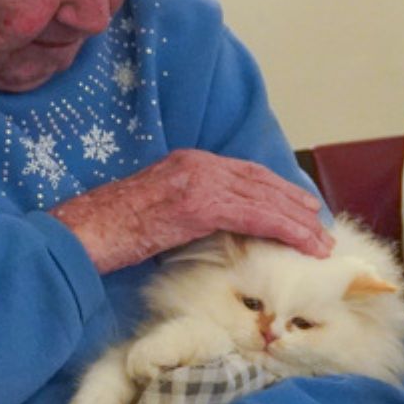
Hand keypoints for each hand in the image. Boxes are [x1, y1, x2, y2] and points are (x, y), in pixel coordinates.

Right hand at [51, 150, 330, 273]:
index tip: (300, 207)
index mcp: (188, 163)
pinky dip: (284, 227)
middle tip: (320, 225)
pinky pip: (254, 215)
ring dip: (298, 220)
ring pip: (264, 198)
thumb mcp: (156, 214)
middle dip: (294, 204)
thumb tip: (212, 232)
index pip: (244, 174)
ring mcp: (200, 181)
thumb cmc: (109, 232)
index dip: (277, 190)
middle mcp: (198, 164)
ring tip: (320, 241)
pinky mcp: (200, 205)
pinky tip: (303, 241)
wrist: (83, 233)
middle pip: (261, 181)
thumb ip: (186, 213)